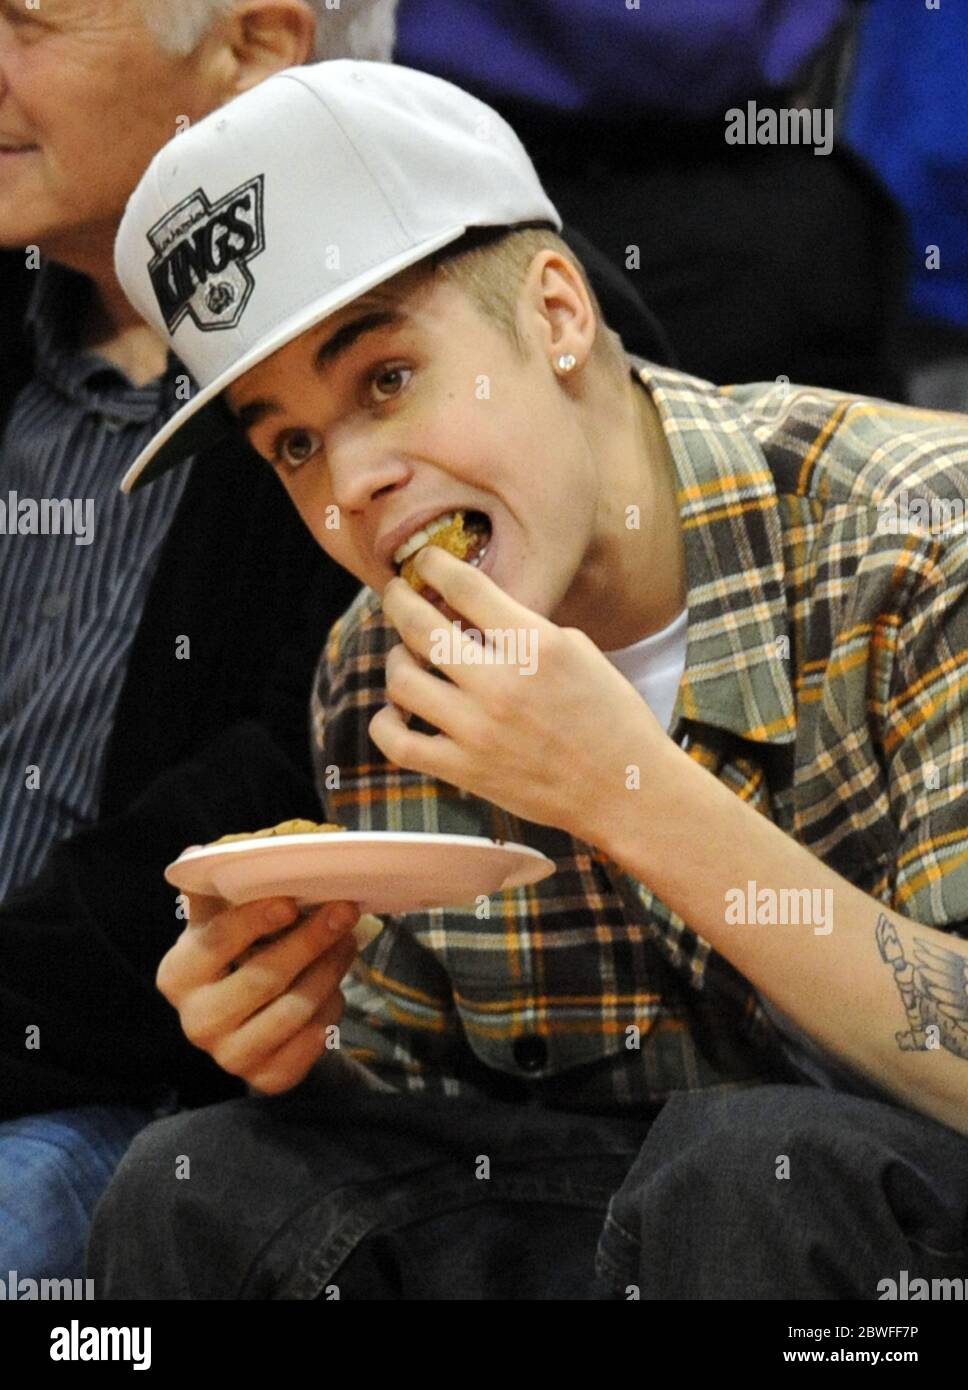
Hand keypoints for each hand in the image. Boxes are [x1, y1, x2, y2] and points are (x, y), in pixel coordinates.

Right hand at [157, 892, 360, 1094]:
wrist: (248, 1020)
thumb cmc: (236, 954)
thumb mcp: (221, 920)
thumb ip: (216, 889)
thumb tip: (200, 853)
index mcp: (177, 975)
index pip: (216, 942)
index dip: (254, 920)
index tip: (291, 901)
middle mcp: (196, 1022)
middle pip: (263, 977)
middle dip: (310, 940)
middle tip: (344, 911)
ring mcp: (229, 1057)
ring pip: (295, 1009)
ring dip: (330, 970)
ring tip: (347, 941)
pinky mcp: (265, 1078)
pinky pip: (312, 1040)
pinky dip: (331, 1009)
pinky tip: (334, 986)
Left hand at [370, 545, 668, 846]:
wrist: (624, 789)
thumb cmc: (610, 715)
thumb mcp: (579, 651)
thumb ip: (524, 627)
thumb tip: (471, 611)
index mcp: (536, 645)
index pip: (465, 586)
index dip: (433, 564)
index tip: (424, 560)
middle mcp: (501, 685)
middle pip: (419, 626)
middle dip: (398, 600)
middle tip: (396, 595)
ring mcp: (478, 731)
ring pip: (401, 680)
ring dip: (396, 659)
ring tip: (406, 657)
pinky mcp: (465, 771)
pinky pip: (397, 743)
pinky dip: (385, 723)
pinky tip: (396, 712)